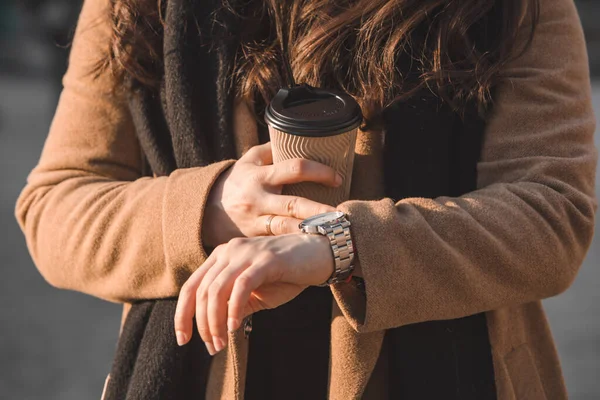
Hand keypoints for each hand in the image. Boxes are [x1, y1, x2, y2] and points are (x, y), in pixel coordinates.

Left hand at [174, 233, 333, 353]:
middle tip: (212, 347)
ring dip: (215, 321)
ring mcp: (247, 253)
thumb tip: (217, 329)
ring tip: (221, 341)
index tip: (184, 339)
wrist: (321, 253)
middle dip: (202, 324)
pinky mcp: (266, 259)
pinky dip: (234, 309)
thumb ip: (235, 305)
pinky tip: (235, 326)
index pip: (192, 286)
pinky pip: (241, 286)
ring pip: (217, 289)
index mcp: (222, 256)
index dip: (182, 314)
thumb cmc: (289, 273)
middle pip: (201, 291)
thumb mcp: (257, 293)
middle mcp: (229, 251)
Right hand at [202, 142, 339, 246]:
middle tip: (342, 216)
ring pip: (287, 228)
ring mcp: (256, 221)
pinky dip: (296, 244)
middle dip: (319, 211)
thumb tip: (301, 137)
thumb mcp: (249, 160)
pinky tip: (315, 247)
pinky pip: (279, 242)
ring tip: (334, 234)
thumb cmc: (237, 182)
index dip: (318, 172)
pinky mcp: (255, 238)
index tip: (337, 178)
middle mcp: (259, 199)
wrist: (206, 210)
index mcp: (261, 175)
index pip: (294, 168)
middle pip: (294, 205)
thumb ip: (272, 149)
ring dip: (311, 231)